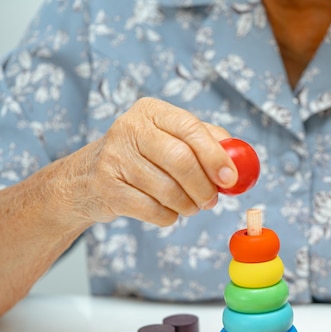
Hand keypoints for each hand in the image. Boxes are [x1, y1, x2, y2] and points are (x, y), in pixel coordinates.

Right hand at [58, 97, 238, 225]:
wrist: (87, 180)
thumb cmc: (144, 158)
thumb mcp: (171, 139)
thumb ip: (207, 143)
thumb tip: (239, 161)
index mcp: (152, 111)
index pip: (190, 128)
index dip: (215, 156)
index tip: (230, 179)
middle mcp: (129, 128)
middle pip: (180, 160)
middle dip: (203, 187)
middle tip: (212, 201)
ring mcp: (113, 157)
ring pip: (168, 190)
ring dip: (187, 205)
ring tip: (190, 206)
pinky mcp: (106, 187)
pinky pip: (152, 210)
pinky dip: (168, 216)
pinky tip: (166, 210)